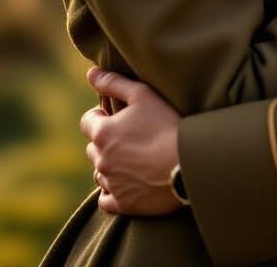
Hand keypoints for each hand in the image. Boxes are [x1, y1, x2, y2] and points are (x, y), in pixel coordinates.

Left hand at [81, 67, 183, 215]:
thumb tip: (91, 73)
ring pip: (99, 172)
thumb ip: (114, 83)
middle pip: (92, 148)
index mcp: (102, 133)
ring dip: (109, 165)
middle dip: (105, 141)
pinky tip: (129, 182)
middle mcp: (101, 160)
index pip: (88, 122)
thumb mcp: (142, 94)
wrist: (188, 163)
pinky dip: (113, 190)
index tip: (118, 116)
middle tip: (130, 136)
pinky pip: (106, 199)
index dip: (101, 116)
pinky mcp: (123, 203)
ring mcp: (111, 183)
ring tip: (132, 158)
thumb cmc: (167, 124)